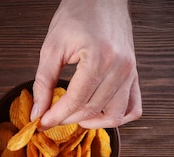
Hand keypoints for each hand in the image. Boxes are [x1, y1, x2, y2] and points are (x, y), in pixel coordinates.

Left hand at [31, 0, 141, 128]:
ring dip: (91, 123)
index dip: (55, 116)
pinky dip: (116, 117)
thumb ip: (43, 83)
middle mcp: (120, 68)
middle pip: (92, 110)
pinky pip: (133, 108)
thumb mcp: (52, 47)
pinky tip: (98, 115)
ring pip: (114, 115)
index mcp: (99, 58)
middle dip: (67, 119)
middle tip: (50, 117)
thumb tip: (38, 112)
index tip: (41, 122)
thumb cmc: (77, 16)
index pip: (75, 102)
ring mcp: (131, 72)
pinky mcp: (134, 74)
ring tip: (73, 117)